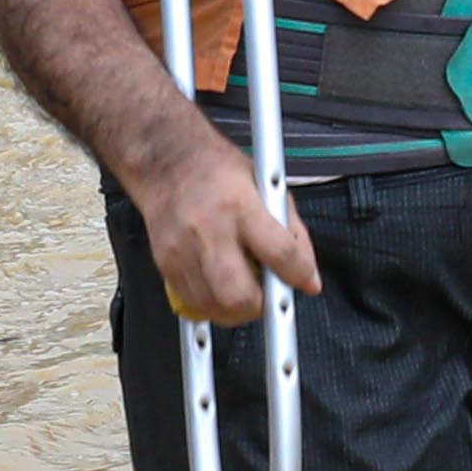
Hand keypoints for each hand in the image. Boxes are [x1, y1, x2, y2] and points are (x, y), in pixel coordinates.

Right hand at [129, 133, 324, 326]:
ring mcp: (184, 251)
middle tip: (268, 295)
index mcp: (241, 206)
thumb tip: (306, 271)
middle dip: (261, 306)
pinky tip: (221, 286)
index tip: (307, 282)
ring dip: (237, 309)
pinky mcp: (166, 264)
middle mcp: (210, 231)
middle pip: (240, 296)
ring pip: (216, 307)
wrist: (165, 161)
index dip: (300, 275)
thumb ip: (290, 229)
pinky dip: (213, 304)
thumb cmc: (217, 170)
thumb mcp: (267, 184)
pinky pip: (194, 303)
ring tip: (244, 289)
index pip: (279, 254)